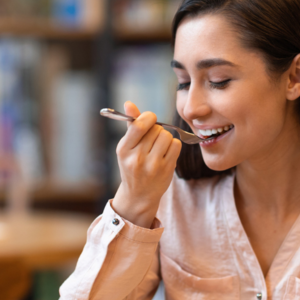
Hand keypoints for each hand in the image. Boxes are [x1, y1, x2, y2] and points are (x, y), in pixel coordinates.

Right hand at [112, 102, 181, 227]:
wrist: (139, 195)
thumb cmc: (132, 166)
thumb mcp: (127, 147)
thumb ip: (131, 125)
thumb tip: (129, 103)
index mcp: (124, 149)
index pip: (138, 125)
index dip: (148, 118)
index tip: (149, 120)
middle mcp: (137, 158)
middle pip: (155, 129)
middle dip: (156, 129)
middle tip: (152, 139)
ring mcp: (153, 165)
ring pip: (166, 136)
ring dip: (165, 137)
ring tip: (159, 146)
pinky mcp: (166, 170)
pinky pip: (176, 145)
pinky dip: (173, 145)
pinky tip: (166, 153)